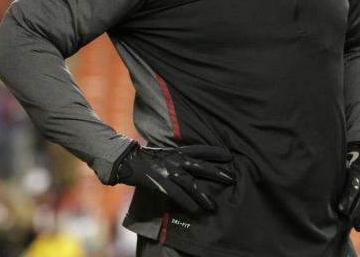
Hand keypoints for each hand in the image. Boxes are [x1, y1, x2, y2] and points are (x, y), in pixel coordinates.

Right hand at [110, 143, 235, 213]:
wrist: (127, 160)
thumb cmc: (146, 157)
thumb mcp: (164, 153)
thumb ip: (177, 157)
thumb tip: (189, 163)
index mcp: (176, 151)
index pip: (200, 150)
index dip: (214, 152)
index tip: (229, 156)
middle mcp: (175, 159)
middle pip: (201, 166)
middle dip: (217, 172)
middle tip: (232, 178)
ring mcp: (168, 171)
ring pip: (191, 183)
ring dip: (203, 195)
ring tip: (213, 206)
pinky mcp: (160, 182)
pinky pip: (177, 194)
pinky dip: (187, 202)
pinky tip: (195, 210)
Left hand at [337, 143, 359, 230]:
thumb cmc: (349, 161)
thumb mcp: (343, 163)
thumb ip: (335, 173)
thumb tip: (318, 180)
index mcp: (358, 171)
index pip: (354, 186)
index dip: (348, 198)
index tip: (340, 208)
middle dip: (353, 210)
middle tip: (344, 219)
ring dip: (359, 216)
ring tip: (351, 226)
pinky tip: (359, 227)